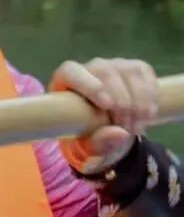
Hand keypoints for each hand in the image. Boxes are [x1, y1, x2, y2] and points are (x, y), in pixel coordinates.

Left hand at [49, 57, 158, 173]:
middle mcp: (90, 68)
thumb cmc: (89, 139)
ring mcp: (114, 65)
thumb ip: (98, 145)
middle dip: (121, 102)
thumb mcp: (88, 150)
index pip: (70, 72)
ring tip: (136, 128)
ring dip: (138, 102)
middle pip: (105, 72)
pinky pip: (145, 75)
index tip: (107, 106)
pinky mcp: (136, 68)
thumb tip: (120, 134)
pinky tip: (147, 116)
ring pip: (129, 72)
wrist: (112, 133)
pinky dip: (150, 97)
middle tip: (127, 129)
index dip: (89, 86)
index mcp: (65, 82)